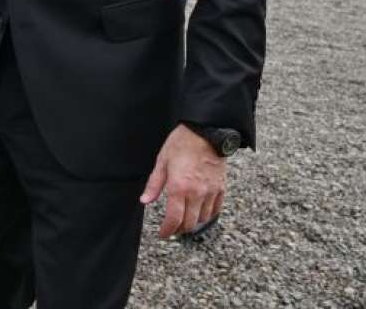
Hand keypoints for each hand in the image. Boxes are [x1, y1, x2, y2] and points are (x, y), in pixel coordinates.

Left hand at [140, 124, 226, 238]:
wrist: (206, 132)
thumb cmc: (182, 143)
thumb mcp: (162, 161)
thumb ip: (154, 184)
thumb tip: (145, 200)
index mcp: (179, 187)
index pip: (174, 219)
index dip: (167, 230)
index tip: (163, 234)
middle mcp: (196, 193)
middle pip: (189, 223)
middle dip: (179, 229)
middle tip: (172, 228)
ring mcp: (210, 191)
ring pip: (202, 218)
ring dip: (192, 223)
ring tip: (184, 220)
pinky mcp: (220, 187)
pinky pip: (215, 209)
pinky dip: (207, 215)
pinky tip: (200, 212)